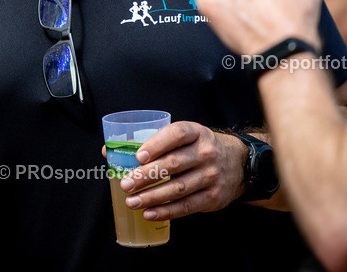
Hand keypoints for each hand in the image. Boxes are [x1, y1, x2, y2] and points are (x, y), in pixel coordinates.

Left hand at [114, 122, 245, 219]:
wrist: (238, 163)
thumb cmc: (199, 148)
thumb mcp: (184, 137)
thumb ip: (151, 142)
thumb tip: (108, 151)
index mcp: (196, 132)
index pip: (176, 134)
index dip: (156, 144)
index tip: (138, 156)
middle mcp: (206, 153)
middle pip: (173, 164)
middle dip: (146, 175)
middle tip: (126, 184)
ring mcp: (211, 176)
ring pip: (178, 188)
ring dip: (152, 197)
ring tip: (131, 202)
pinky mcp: (213, 197)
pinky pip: (187, 206)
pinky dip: (166, 211)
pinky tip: (149, 213)